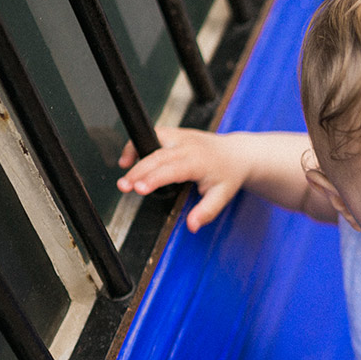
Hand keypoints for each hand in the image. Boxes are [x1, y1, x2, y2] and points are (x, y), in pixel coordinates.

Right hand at [117, 127, 247, 231]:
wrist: (237, 154)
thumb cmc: (229, 175)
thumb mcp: (222, 196)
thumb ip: (206, 211)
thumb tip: (192, 226)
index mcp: (198, 161)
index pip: (171, 169)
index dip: (153, 178)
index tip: (139, 189)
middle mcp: (187, 146)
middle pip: (156, 156)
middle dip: (137, 171)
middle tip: (123, 186)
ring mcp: (180, 137)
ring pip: (152, 140)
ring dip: (134, 152)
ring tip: (123, 171)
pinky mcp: (175, 134)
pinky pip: (152, 135)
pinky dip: (139, 144)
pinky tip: (129, 159)